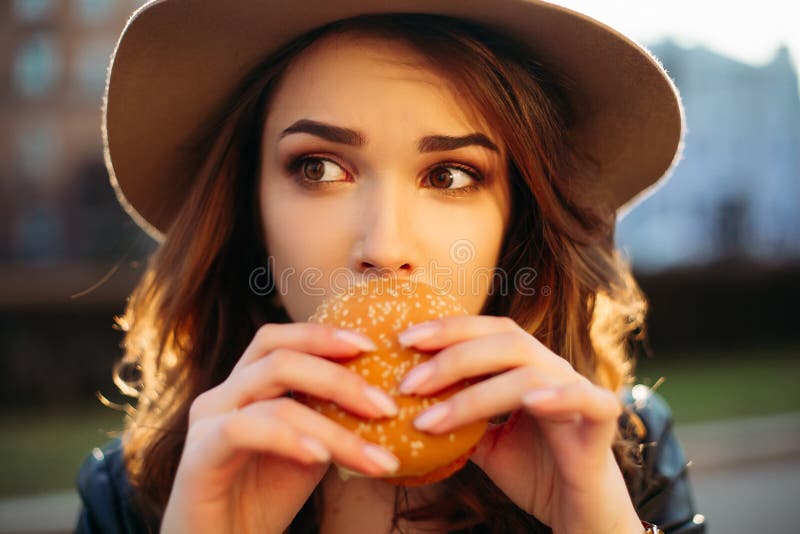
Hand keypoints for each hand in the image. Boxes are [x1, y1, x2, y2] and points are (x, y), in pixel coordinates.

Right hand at [161, 323, 401, 533]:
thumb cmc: (265, 498)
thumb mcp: (310, 449)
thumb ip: (332, 417)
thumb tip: (385, 398)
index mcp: (246, 385)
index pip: (281, 339)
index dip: (324, 336)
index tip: (372, 347)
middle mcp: (222, 394)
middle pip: (278, 355)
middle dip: (339, 377)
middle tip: (385, 406)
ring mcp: (206, 422)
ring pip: (274, 398)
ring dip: (333, 428)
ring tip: (373, 456)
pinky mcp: (197, 456)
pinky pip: (244, 431)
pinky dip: (289, 439)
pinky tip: (320, 458)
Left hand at [396, 316, 642, 533]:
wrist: (580, 516)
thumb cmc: (535, 474)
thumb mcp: (484, 444)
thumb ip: (458, 419)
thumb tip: (408, 404)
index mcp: (527, 367)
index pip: (488, 331)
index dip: (448, 329)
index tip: (403, 339)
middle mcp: (554, 370)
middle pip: (506, 341)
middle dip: (452, 357)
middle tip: (408, 383)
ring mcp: (579, 392)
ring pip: (529, 373)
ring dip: (475, 396)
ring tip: (430, 420)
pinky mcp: (602, 423)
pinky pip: (588, 400)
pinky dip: (560, 396)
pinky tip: (530, 401)